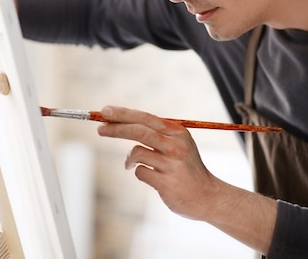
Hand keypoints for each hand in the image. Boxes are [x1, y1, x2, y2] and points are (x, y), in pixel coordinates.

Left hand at [97, 105, 216, 219]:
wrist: (207, 196)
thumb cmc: (186, 169)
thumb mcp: (178, 144)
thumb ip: (157, 134)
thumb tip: (123, 122)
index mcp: (177, 132)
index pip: (146, 118)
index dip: (124, 114)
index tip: (105, 111)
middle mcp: (176, 145)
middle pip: (140, 131)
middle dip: (117, 128)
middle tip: (100, 129)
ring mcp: (172, 164)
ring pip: (137, 152)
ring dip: (129, 159)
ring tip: (130, 164)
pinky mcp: (167, 183)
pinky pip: (140, 172)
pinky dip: (139, 173)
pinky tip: (152, 177)